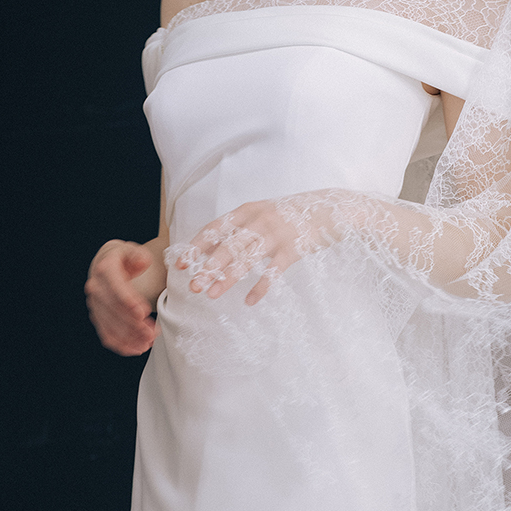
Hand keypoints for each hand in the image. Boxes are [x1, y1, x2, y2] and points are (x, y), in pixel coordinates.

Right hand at [85, 240, 160, 354]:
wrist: (107, 263)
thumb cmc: (122, 259)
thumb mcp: (132, 250)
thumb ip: (138, 255)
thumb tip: (142, 261)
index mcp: (105, 269)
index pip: (116, 287)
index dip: (129, 301)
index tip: (143, 312)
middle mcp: (96, 287)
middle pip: (114, 310)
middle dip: (133, 324)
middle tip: (151, 332)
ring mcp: (95, 304)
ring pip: (110, 325)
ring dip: (130, 337)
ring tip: (148, 342)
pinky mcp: (98, 317)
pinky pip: (107, 335)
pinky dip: (121, 344)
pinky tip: (136, 348)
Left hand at [177, 197, 333, 305]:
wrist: (330, 210)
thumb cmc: (290, 214)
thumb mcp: (261, 214)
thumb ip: (238, 229)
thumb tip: (207, 248)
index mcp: (247, 211)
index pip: (215, 229)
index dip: (196, 246)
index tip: (181, 264)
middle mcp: (259, 221)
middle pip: (228, 247)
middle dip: (208, 268)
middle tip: (194, 286)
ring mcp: (277, 235)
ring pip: (247, 259)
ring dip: (228, 279)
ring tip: (212, 295)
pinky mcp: (294, 249)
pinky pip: (273, 271)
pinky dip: (261, 287)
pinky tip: (249, 301)